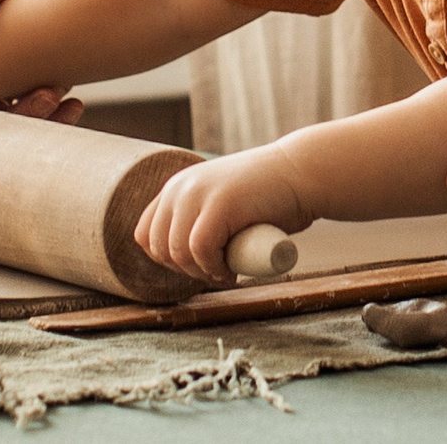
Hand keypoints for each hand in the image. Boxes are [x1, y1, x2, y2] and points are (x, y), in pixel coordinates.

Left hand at [136, 150, 311, 284]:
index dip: (165, 259)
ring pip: (177, 251)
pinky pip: (200, 249)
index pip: (145, 233)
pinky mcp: (219, 204)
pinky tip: (230, 270)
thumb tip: (178, 256)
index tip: (193, 267)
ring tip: (224, 273)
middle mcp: (180, 187)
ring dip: (199, 272)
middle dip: (182, 270)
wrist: (300, 174)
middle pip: (158, 246)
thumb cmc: (266, 197)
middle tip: (213, 272)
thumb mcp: (219, 203)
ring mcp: (198, 193)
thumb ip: (198, 217)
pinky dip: (213, 268)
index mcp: (176, 188)